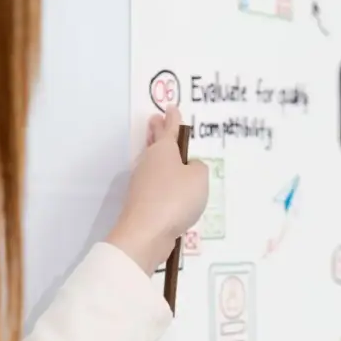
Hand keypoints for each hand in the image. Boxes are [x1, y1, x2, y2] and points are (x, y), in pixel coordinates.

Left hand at [107, 107, 207, 273]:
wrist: (145, 233)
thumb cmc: (175, 198)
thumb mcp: (199, 178)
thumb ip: (199, 168)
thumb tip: (190, 168)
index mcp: (163, 150)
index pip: (169, 129)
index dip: (172, 119)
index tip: (170, 107)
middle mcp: (149, 163)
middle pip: (155, 143)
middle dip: (156, 131)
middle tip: (155, 120)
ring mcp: (141, 183)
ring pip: (152, 164)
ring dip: (159, 156)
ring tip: (165, 152)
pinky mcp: (141, 203)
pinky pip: (154, 185)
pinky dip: (160, 181)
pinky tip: (169, 188)